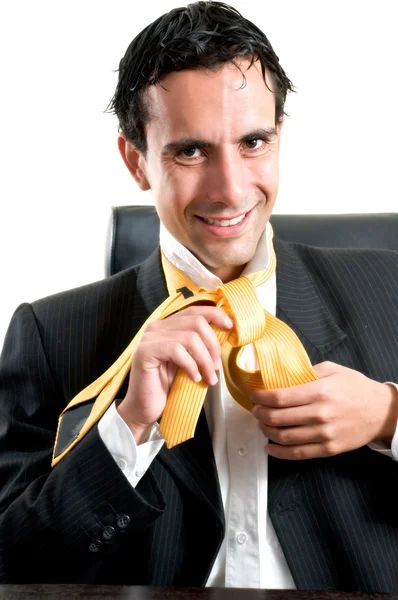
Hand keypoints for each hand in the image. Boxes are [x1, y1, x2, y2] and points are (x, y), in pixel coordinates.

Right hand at [117, 306, 232, 443]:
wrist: (145, 409)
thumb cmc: (167, 386)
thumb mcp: (189, 360)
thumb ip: (200, 344)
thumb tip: (225, 333)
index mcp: (167, 325)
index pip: (195, 310)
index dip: (215, 315)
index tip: (230, 327)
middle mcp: (157, 327)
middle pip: (196, 322)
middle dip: (213, 345)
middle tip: (216, 367)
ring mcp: (149, 338)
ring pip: (190, 337)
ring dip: (205, 359)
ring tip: (208, 377)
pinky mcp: (145, 352)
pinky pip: (177, 350)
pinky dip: (191, 365)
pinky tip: (193, 378)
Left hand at [251, 361, 397, 459]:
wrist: (382, 412)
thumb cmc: (356, 388)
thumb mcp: (333, 369)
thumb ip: (306, 372)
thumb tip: (281, 376)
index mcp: (319, 392)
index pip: (279, 397)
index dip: (261, 397)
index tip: (254, 396)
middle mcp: (320, 414)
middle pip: (278, 418)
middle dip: (259, 414)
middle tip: (255, 409)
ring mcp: (324, 434)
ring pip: (284, 437)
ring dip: (266, 431)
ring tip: (262, 424)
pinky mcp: (328, 449)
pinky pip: (297, 454)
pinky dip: (279, 453)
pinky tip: (269, 447)